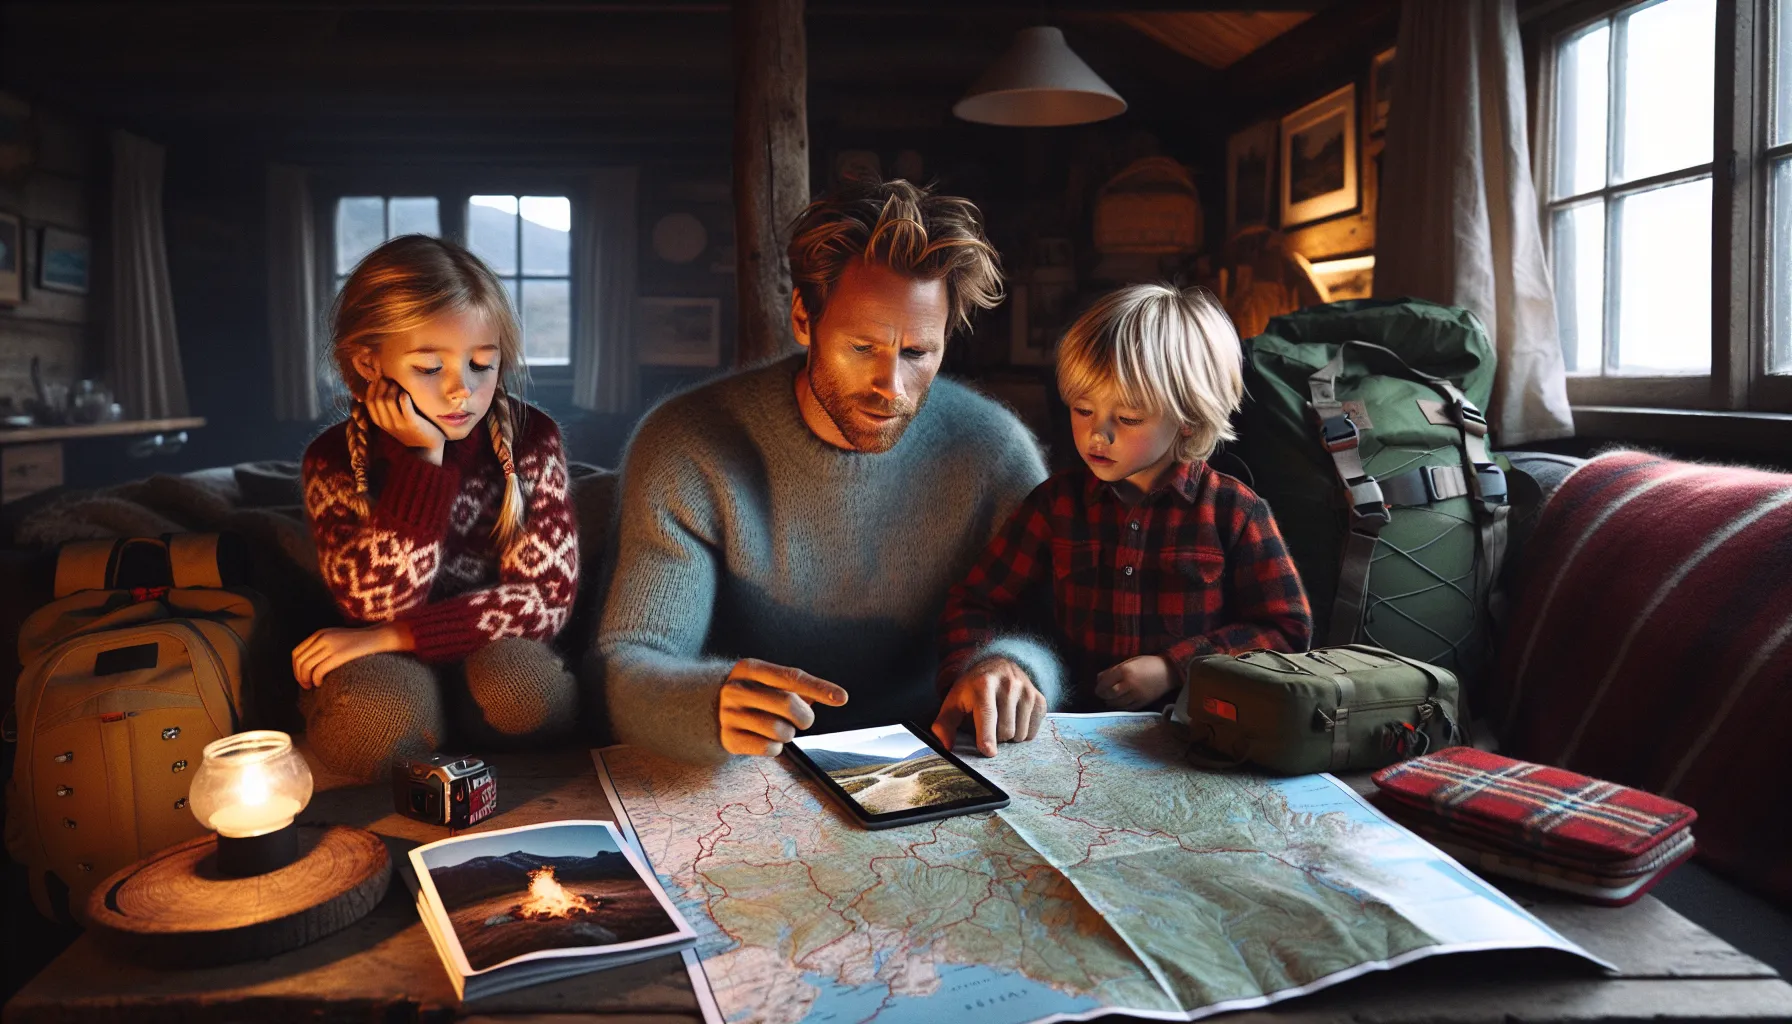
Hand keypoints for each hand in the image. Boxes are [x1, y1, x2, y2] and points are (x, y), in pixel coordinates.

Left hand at [292, 623, 411, 688]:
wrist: (378, 637)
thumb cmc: (358, 643)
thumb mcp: (336, 639)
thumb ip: (322, 646)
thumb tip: (308, 665)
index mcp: (319, 634)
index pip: (296, 653)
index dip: (295, 668)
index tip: (302, 678)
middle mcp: (322, 638)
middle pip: (299, 660)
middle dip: (299, 676)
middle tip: (305, 685)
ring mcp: (330, 646)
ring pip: (306, 666)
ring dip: (306, 679)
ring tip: (312, 686)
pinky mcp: (339, 655)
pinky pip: (319, 670)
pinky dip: (316, 679)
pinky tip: (320, 683)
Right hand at [365, 376, 445, 464]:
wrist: (428, 446)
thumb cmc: (412, 428)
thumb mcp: (395, 420)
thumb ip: (387, 407)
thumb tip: (380, 385)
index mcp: (381, 422)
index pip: (368, 401)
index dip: (372, 388)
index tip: (380, 379)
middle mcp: (387, 424)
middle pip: (377, 399)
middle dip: (382, 385)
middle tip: (391, 379)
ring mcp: (399, 424)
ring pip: (388, 400)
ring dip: (393, 388)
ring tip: (400, 385)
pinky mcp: (412, 423)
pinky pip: (404, 404)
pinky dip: (404, 395)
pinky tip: (407, 393)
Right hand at [718, 658, 849, 756]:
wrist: (707, 710)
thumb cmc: (753, 694)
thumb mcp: (768, 682)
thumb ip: (799, 687)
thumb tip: (835, 696)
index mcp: (749, 668)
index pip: (792, 677)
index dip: (819, 687)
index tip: (842, 698)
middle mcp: (736, 689)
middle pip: (788, 704)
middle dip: (805, 717)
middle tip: (803, 721)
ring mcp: (729, 715)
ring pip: (781, 731)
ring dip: (789, 734)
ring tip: (778, 728)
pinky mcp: (728, 739)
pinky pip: (769, 748)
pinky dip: (776, 747)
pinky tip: (765, 740)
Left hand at [932, 657, 1045, 756]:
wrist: (997, 666)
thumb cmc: (973, 690)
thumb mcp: (954, 702)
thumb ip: (945, 724)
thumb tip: (946, 746)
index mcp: (983, 685)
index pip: (987, 714)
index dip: (987, 735)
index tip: (988, 752)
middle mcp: (1008, 684)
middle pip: (1006, 730)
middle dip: (996, 737)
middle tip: (989, 727)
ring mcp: (1026, 690)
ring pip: (1021, 733)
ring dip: (1010, 737)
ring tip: (1002, 722)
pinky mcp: (1039, 698)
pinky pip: (1033, 731)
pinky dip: (1023, 733)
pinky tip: (1015, 721)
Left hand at [1093, 655, 1176, 710]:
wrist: (1168, 671)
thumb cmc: (1148, 663)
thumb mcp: (1130, 662)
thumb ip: (1114, 670)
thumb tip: (1099, 678)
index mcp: (1125, 671)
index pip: (1106, 681)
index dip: (1099, 686)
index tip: (1097, 687)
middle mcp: (1129, 683)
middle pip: (1110, 693)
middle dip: (1103, 695)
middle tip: (1100, 694)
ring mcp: (1136, 694)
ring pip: (1118, 702)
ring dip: (1110, 702)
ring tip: (1108, 700)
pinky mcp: (1143, 702)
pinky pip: (1128, 708)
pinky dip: (1121, 707)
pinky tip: (1118, 704)